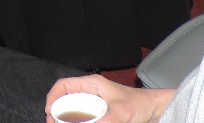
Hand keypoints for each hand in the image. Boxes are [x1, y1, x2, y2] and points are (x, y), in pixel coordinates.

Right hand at [45, 75, 172, 122]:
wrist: (154, 109)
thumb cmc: (140, 104)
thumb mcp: (122, 113)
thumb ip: (105, 120)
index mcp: (91, 84)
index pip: (63, 85)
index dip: (52, 97)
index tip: (49, 112)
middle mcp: (90, 91)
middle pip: (65, 99)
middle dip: (56, 111)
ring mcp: (94, 102)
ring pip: (73, 109)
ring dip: (66, 118)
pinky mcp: (99, 112)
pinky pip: (83, 117)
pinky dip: (78, 121)